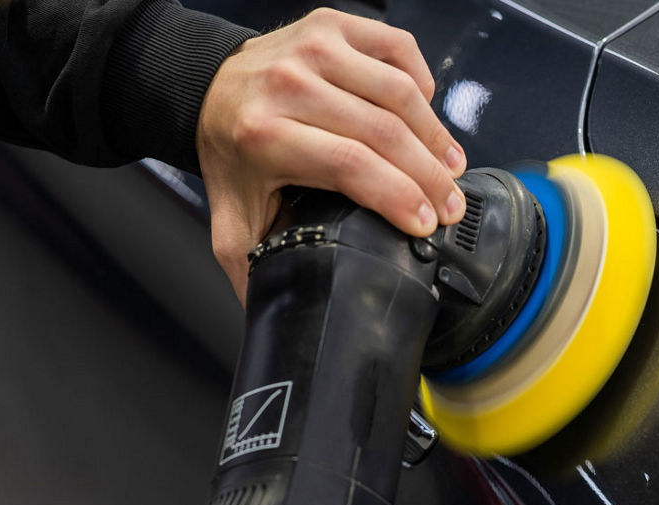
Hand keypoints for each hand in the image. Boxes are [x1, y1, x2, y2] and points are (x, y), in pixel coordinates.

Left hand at [196, 8, 466, 302]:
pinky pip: (399, 51)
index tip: (427, 224)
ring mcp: (313, 46)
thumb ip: (258, 268)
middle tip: (451, 204)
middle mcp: (288, 83)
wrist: (208, 86)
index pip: (351, 166)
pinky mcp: (334, 24)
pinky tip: (426, 114)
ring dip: (435, 134)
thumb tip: (277, 321)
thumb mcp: (235, 219)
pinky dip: (422, 84)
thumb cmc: (234, 154)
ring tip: (450, 166)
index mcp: (264, 134)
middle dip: (431, 175)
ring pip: (400, 92)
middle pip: (385, 132)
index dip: (400, 198)